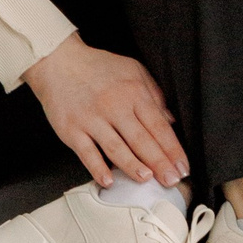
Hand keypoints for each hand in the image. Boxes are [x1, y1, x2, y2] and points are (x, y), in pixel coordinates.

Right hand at [23, 35, 187, 189]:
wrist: (59, 62)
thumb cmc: (99, 67)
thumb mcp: (133, 70)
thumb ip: (154, 95)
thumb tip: (171, 121)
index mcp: (133, 92)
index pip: (158, 126)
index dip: (173, 149)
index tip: (183, 167)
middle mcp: (114, 106)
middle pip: (141, 140)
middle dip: (160, 163)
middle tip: (172, 181)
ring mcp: (92, 119)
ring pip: (117, 149)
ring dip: (133, 166)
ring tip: (147, 180)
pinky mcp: (72, 130)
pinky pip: (87, 153)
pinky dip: (98, 168)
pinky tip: (109, 181)